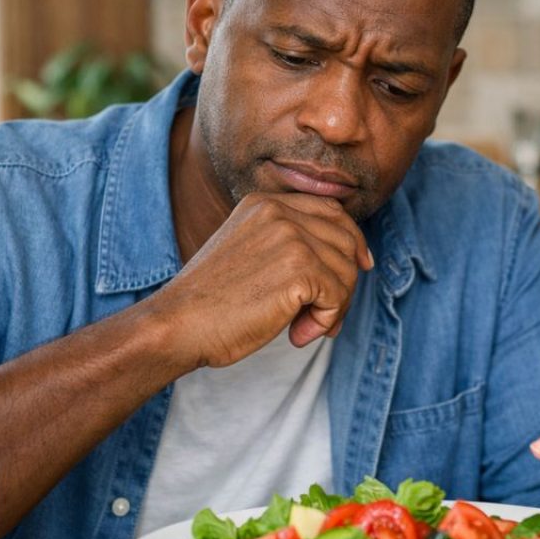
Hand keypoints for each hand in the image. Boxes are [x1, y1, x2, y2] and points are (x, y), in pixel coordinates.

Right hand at [147, 192, 372, 366]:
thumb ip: (292, 248)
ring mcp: (290, 237)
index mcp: (265, 204)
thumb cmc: (211, 304)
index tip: (362, 265)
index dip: (353, 239)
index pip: (331, 210)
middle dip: (344, 283)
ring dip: (333, 309)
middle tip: (322, 318)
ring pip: (347, 271)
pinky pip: (338, 295)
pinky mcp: (298, 268)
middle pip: (346, 242)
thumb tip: (356, 263)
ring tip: (302, 328)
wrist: (177, 325)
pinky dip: (326, 321)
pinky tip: (297, 334)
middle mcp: (280, 212)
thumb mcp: (251, 255)